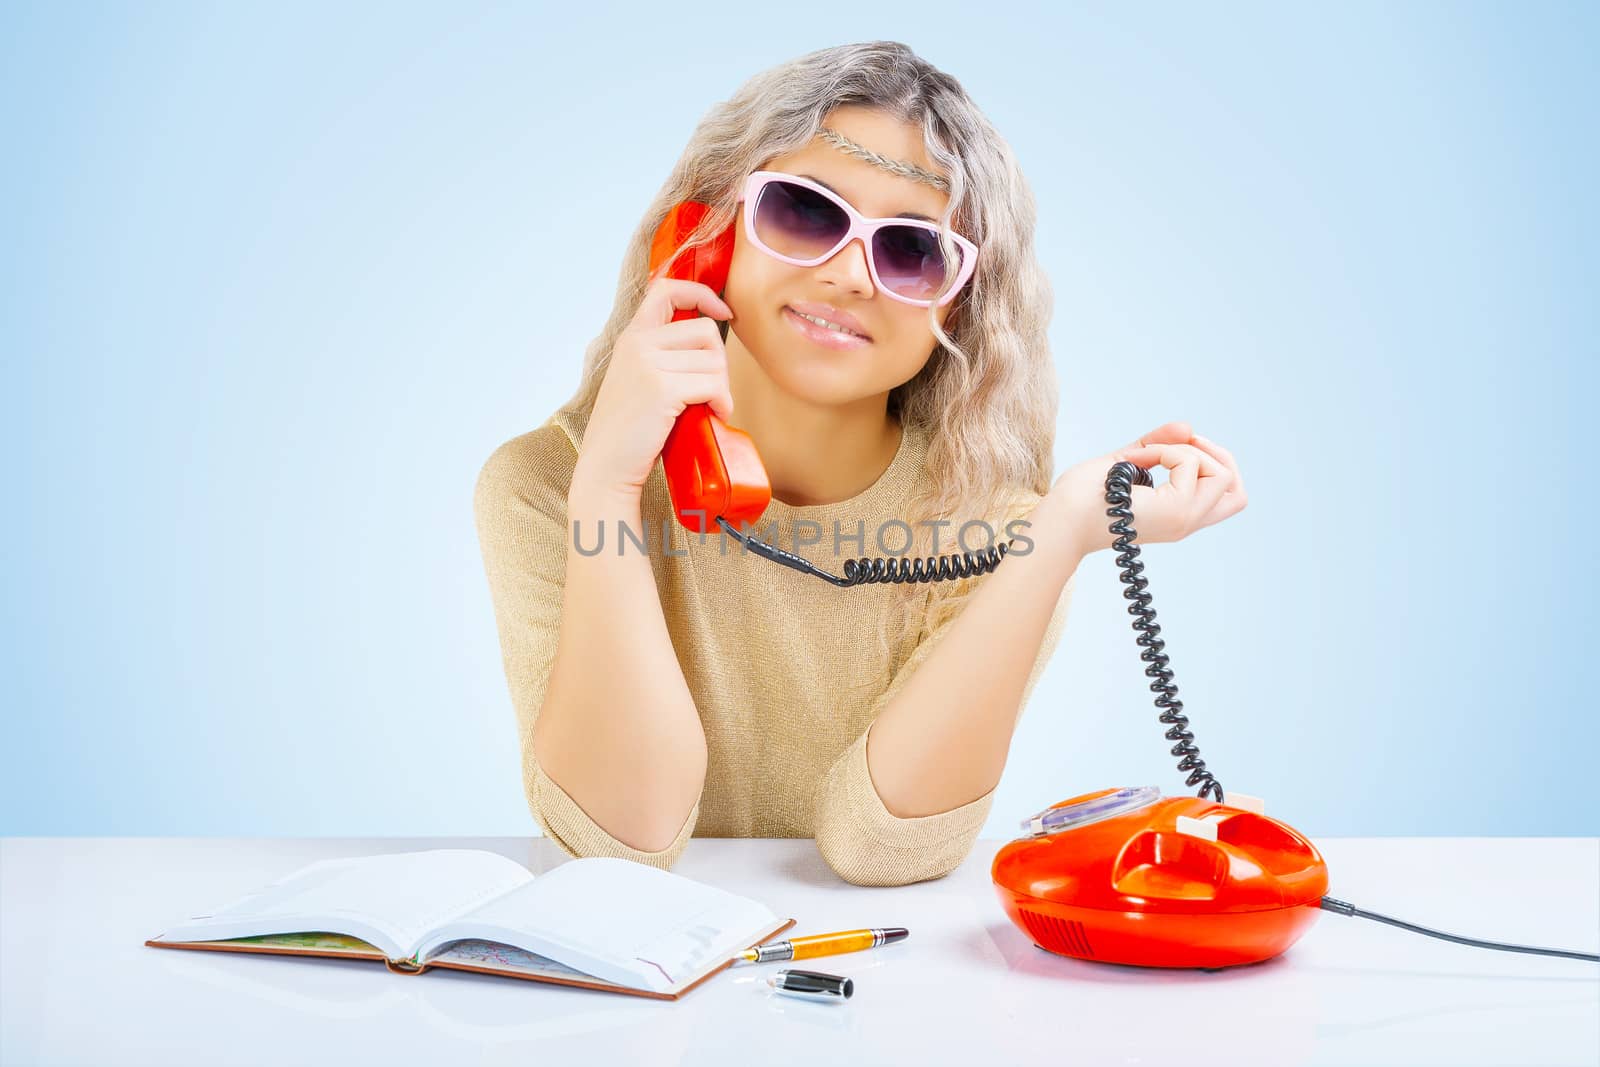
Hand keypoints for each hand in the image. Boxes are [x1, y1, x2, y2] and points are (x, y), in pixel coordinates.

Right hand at [571, 278, 735, 501]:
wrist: (606, 468)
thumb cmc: (630, 432)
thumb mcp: (637, 380)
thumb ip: (661, 356)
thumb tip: (710, 343)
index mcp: (631, 337)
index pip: (667, 289)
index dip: (701, 294)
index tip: (723, 312)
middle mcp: (638, 344)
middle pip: (706, 332)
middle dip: (720, 363)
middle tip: (711, 391)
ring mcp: (648, 364)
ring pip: (714, 361)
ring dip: (722, 387)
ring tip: (708, 407)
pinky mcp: (662, 389)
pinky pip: (714, 385)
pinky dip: (723, 402)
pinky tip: (714, 414)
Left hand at [1048, 421, 1247, 554]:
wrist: (1061, 519)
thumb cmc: (1081, 498)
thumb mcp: (1124, 464)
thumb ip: (1155, 446)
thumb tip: (1187, 427)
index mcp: (1177, 517)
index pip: (1228, 498)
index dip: (1216, 465)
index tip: (1182, 446)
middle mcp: (1185, 522)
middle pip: (1238, 493)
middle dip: (1217, 456)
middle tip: (1177, 444)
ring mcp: (1182, 518)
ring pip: (1221, 474)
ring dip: (1184, 451)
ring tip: (1144, 456)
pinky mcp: (1174, 510)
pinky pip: (1191, 464)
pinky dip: (1165, 451)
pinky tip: (1134, 462)